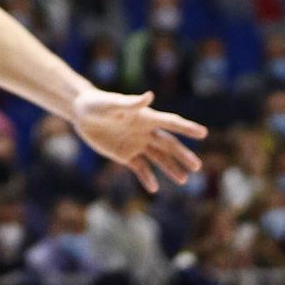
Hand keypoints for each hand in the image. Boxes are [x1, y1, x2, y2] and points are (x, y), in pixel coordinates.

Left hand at [69, 85, 206, 193]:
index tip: (203, 133)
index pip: (170, 123)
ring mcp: (135, 143)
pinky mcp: (124, 154)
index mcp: (145, 117)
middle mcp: (144, 131)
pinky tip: (153, 188)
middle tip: (197, 166)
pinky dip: (146, 177)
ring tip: (183, 180)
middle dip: (182, 155)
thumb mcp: (112, 103)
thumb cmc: (97, 103)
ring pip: (157, 158)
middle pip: (167, 144)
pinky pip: (139, 167)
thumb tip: (150, 96)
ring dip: (170, 168)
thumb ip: (131, 103)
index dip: (187, 128)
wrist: (81, 112)